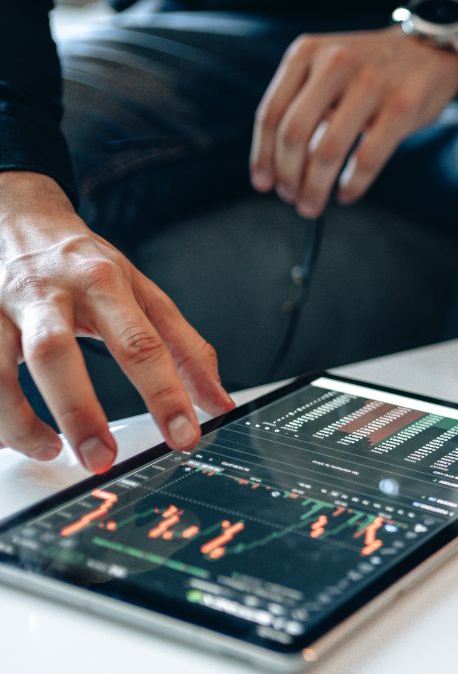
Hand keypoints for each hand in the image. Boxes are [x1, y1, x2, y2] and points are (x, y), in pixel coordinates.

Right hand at [0, 173, 233, 471]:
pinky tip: (12, 436)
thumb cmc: (85, 263)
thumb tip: (220, 402)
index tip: (183, 436)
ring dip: (19, 422)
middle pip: (56, 352)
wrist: (17, 214)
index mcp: (104, 283)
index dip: (166, 394)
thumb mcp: (142, 293)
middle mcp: (48, 292)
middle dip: (79, 412)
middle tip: (102, 459)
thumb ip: (184, 348)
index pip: (142, 343)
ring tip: (51, 451)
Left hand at [250, 27, 457, 217]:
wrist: (429, 51)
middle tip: (291, 198)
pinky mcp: (402, 107)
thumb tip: (276, 166)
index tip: (262, 183)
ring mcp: (371, 84)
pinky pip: (367, 158)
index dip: (263, 155)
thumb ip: (303, 102)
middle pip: (293, 134)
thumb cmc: (371, 70)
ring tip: (313, 205)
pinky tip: (346, 194)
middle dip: (287, 176)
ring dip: (314, 187)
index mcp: (307, 53)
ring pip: (327, 150)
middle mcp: (335, 63)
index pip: (271, 113)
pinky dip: (352, 185)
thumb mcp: (328, 67)